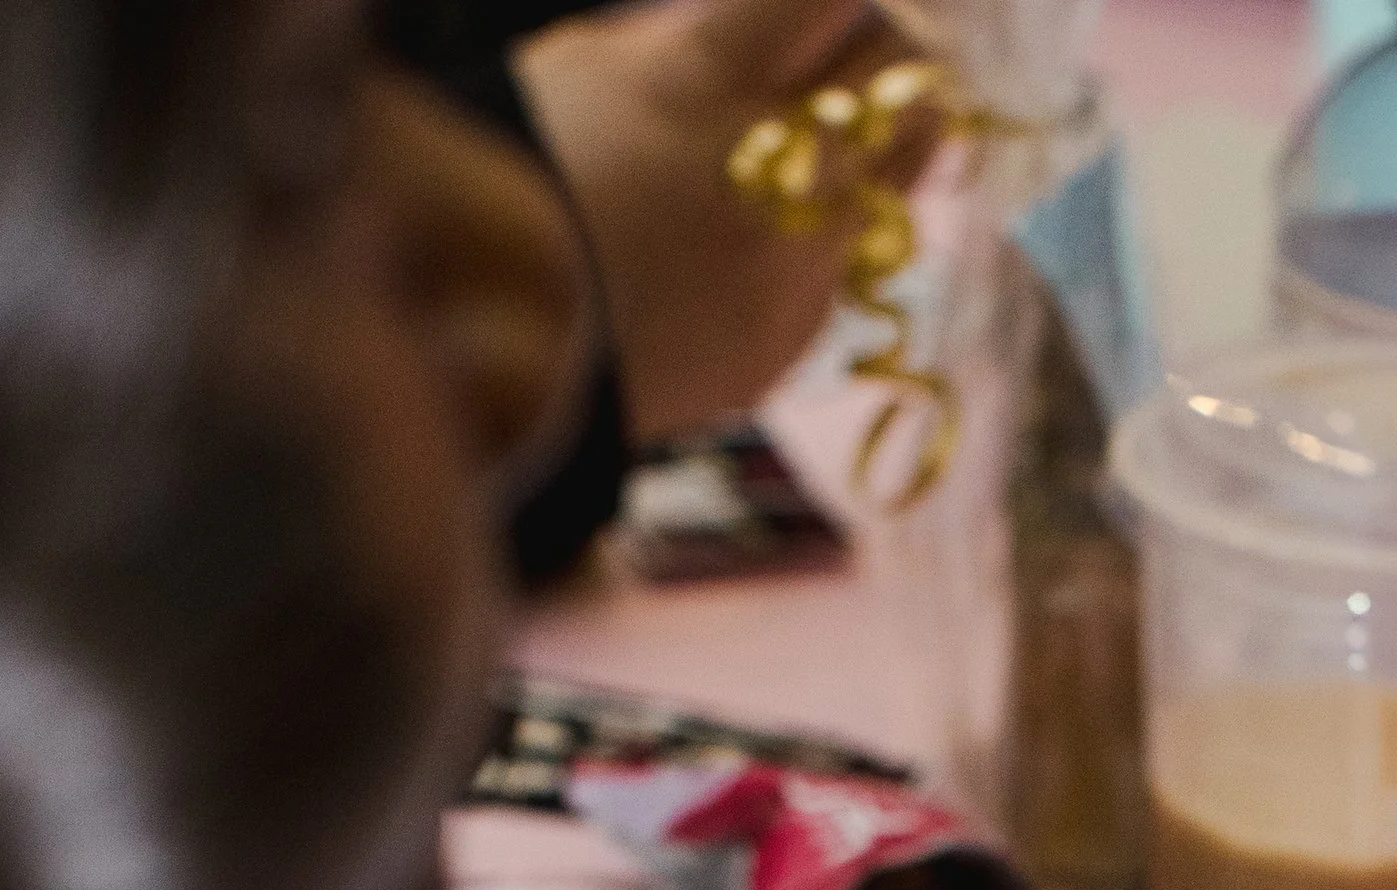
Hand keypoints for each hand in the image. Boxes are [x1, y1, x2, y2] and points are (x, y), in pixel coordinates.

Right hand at [514, 0, 941, 446]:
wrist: (490, 349)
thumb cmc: (524, 177)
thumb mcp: (593, 64)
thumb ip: (699, 42)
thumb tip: (785, 28)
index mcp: (715, 85)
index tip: (825, 2)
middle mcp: (775, 181)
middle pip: (907, 74)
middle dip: (881, 48)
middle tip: (833, 56)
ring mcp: (792, 274)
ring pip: (905, 174)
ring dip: (872, 140)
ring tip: (807, 141)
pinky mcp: (788, 342)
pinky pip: (838, 266)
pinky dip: (811, 239)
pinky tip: (739, 242)